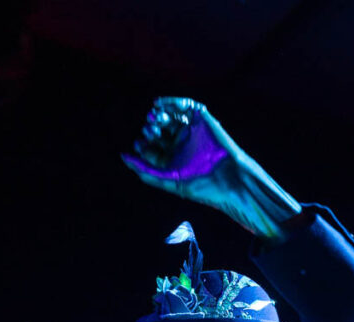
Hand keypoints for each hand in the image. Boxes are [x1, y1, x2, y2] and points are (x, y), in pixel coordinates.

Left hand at [123, 98, 300, 236]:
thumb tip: (123, 157)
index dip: (143, 144)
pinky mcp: (203, 120)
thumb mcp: (169, 181)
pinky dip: (172, 102)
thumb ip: (145, 172)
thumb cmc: (201, 186)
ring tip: (154, 119)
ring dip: (160, 116)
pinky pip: (185, 106)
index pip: (153, 149)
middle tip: (149, 130)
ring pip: (171, 118)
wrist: (230, 179)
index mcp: (174, 162)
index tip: (139, 143)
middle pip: (160, 132)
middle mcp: (182, 146)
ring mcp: (192, 132)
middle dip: (152, 129)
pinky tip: (159, 105)